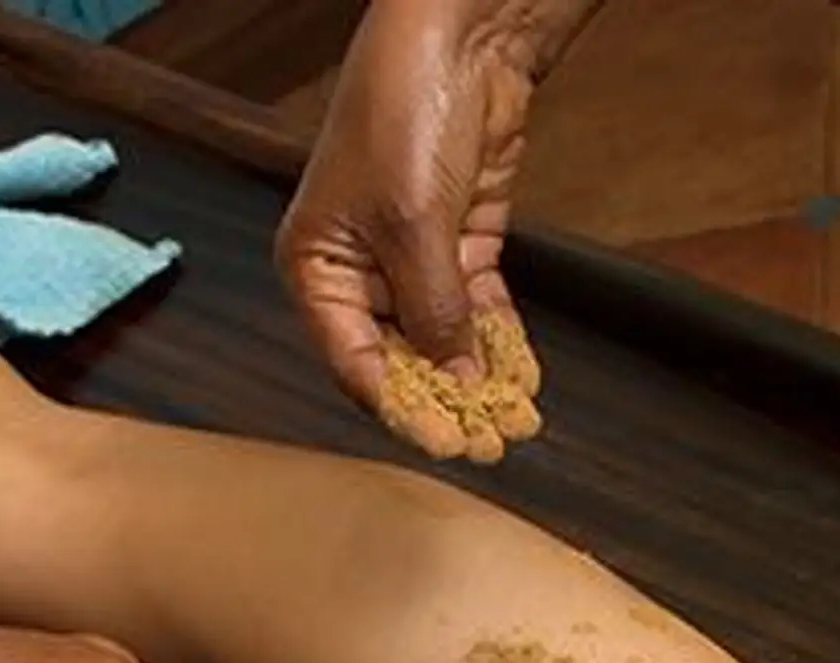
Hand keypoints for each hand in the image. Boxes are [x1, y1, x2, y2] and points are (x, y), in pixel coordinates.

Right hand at [276, 0, 600, 461]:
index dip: (403, 408)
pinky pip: (476, 313)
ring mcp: (410, 259)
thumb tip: (457, 381)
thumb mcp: (413, 223)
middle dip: (448, 404)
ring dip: (481, 384)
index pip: (356, 362)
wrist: (464, 31)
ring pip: (445, 343)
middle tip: (490, 444)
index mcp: (315, 265)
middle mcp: (357, 270)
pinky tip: (523, 378)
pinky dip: (500, 346)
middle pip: (404, 360)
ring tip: (516, 422)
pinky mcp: (458, 244)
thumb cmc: (404, 104)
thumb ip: (434, 310)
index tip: (445, 442)